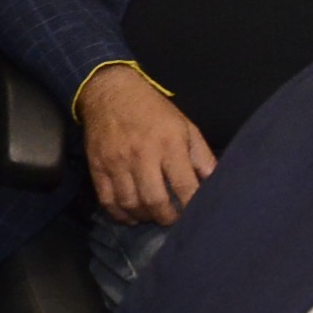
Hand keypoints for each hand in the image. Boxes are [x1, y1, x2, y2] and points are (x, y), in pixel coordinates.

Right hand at [76, 62, 214, 224]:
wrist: (110, 93)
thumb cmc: (153, 110)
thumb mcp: (185, 126)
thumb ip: (201, 156)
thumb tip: (215, 183)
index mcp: (169, 145)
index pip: (184, 185)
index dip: (192, 206)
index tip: (196, 214)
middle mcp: (142, 156)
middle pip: (154, 200)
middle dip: (167, 218)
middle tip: (173, 220)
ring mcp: (116, 163)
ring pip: (130, 203)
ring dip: (144, 217)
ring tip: (153, 216)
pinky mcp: (97, 167)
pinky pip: (106, 200)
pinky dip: (119, 214)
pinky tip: (130, 216)